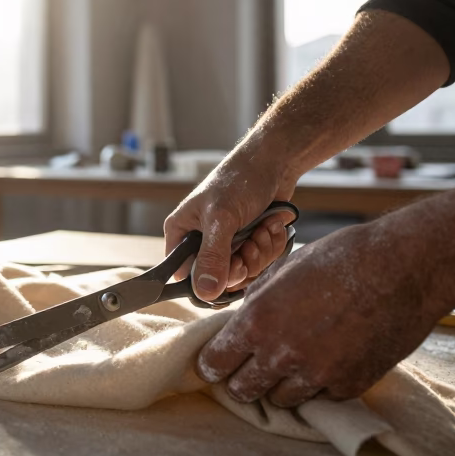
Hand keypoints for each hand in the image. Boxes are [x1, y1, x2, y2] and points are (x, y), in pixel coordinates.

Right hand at [164, 150, 298, 299]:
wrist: (272, 164)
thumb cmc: (238, 181)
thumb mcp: (222, 219)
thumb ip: (213, 256)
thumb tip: (205, 292)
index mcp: (181, 234)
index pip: (185, 276)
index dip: (209, 279)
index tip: (233, 264)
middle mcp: (201, 242)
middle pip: (221, 279)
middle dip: (244, 261)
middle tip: (251, 240)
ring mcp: (227, 245)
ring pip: (245, 272)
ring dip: (262, 250)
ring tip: (262, 226)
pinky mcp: (249, 244)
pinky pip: (262, 263)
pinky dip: (271, 245)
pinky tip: (270, 225)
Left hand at [195, 222, 446, 406]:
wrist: (403, 268)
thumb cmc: (341, 258)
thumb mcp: (284, 271)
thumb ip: (256, 302)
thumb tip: (240, 322)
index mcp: (258, 321)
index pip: (214, 363)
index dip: (212, 364)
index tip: (216, 363)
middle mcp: (282, 354)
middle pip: (242, 390)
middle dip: (241, 379)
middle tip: (250, 366)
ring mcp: (317, 376)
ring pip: (279, 399)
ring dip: (279, 384)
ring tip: (293, 361)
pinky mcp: (348, 387)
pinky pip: (318, 399)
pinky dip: (316, 386)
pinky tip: (326, 360)